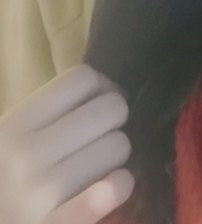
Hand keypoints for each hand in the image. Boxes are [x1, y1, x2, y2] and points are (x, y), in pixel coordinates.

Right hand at [0, 65, 134, 223]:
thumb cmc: (5, 184)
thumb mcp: (9, 144)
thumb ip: (45, 118)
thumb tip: (103, 91)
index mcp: (13, 128)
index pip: (82, 78)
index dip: (100, 88)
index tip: (96, 105)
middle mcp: (25, 155)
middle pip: (110, 108)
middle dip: (114, 121)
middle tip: (101, 138)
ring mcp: (42, 192)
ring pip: (119, 145)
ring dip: (116, 156)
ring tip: (98, 168)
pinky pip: (114, 188)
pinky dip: (119, 186)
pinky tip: (107, 190)